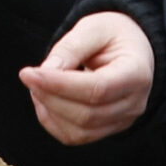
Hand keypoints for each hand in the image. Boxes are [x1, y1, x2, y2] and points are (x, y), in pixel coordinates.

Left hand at [20, 12, 153, 145]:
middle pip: (87, 114)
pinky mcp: (108, 129)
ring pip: (79, 131)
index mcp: (136, 73)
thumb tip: (46, 71)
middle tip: (28, 75)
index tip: (29, 73)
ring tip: (37, 85)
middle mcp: (134, 103)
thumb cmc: (113, 36)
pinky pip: (75, 136)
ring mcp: (123, 121)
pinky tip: (44, 99)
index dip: (60, 85)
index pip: (98, 89)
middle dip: (50, 97)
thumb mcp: (94, 28)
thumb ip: (71, 47)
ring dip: (49, 110)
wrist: (131, 50)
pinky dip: (53, 121)